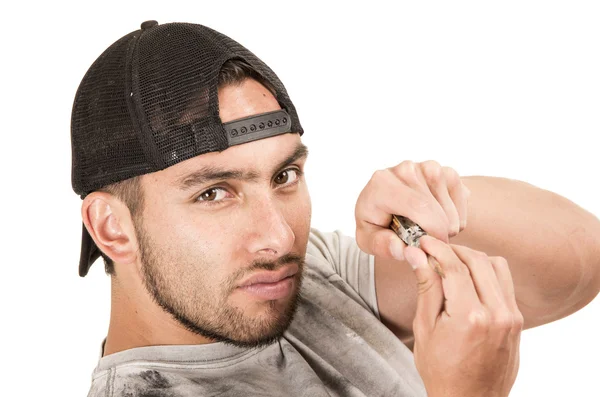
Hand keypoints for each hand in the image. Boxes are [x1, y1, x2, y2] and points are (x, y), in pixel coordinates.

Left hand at [354, 160, 469, 260]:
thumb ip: (380, 245)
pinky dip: (456, 216)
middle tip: (428, 243)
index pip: (419, 207)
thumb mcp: (368, 237)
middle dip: (439, 234)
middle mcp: (405, 169)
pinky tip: (439, 218)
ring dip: (447, 227)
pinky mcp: (445, 170)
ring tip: (428, 229)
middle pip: (437, 210)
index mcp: (382, 183)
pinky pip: (462, 200)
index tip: (432, 246)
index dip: (432, 231)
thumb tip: (400, 248)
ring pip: (450, 209)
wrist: (385, 202)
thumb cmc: (376, 221)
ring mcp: (427, 167)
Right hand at [405, 236, 522, 396]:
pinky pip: (504, 282)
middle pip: (477, 260)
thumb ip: (426, 287)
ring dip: (472, 258)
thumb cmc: (441, 369)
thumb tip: (417, 255)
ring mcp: (511, 317)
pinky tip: (468, 280)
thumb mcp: (425, 328)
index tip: (423, 241)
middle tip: (434, 251)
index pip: (454, 265)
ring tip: (451, 264)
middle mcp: (496, 313)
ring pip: (495, 265)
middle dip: (453, 250)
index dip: (436, 248)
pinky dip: (486, 273)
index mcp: (470, 317)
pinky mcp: (517, 320)